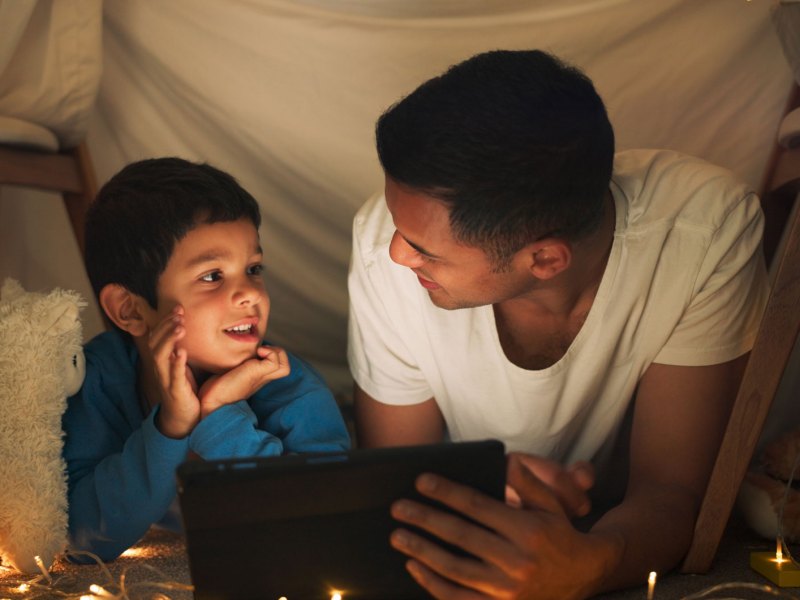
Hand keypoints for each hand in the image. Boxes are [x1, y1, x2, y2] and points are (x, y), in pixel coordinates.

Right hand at [148, 305, 200, 437]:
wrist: (183, 419)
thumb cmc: (184, 390)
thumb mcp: (182, 366)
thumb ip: (181, 349)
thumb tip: (188, 329)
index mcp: (163, 361)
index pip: (158, 336)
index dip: (165, 321)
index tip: (177, 308)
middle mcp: (161, 368)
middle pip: (156, 342)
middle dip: (166, 326)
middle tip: (178, 313)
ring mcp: (166, 379)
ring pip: (161, 356)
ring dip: (169, 339)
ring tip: (180, 327)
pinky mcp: (175, 391)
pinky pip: (174, 375)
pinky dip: (176, 363)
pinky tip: (182, 352)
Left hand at [198, 345, 290, 417]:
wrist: (210, 403)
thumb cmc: (214, 390)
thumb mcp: (227, 374)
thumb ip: (234, 366)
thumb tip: (229, 352)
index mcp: (257, 379)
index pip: (276, 367)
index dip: (271, 355)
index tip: (256, 351)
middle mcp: (262, 378)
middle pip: (284, 367)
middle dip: (277, 353)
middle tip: (260, 350)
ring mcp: (261, 377)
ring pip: (284, 365)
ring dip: (276, 352)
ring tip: (261, 351)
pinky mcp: (257, 374)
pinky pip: (275, 361)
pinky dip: (271, 352)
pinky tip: (257, 353)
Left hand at [389, 454, 621, 599]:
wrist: (584, 577)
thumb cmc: (559, 534)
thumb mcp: (550, 504)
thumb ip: (527, 482)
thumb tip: (505, 460)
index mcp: (526, 530)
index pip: (477, 507)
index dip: (447, 492)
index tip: (422, 482)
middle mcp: (516, 561)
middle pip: (460, 536)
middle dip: (425, 520)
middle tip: (398, 508)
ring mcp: (507, 589)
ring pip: (455, 569)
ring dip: (422, 551)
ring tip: (398, 536)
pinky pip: (459, 598)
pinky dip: (433, 584)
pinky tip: (415, 567)